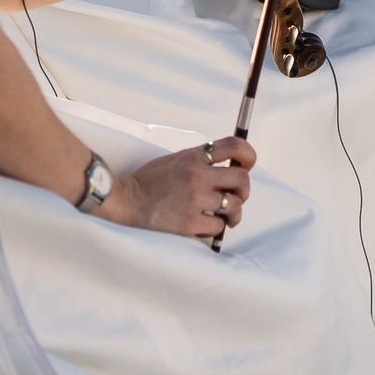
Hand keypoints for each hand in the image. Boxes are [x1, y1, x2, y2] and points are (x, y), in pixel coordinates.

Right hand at [103, 136, 254, 240]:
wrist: (126, 201)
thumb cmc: (149, 181)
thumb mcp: (175, 159)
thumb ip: (200, 160)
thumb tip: (226, 166)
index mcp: (194, 157)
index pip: (233, 146)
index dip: (248, 154)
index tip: (247, 163)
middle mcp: (197, 175)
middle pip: (242, 179)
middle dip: (244, 190)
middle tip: (237, 196)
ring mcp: (195, 199)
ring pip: (234, 205)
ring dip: (234, 213)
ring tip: (227, 216)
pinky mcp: (190, 222)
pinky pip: (219, 226)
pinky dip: (216, 228)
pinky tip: (205, 225)